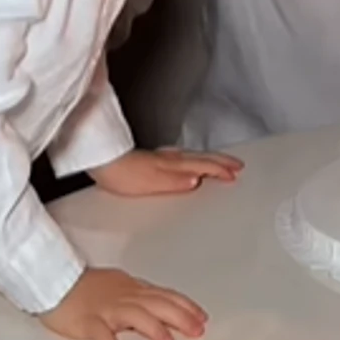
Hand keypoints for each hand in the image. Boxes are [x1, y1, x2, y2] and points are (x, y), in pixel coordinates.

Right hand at [41, 266, 207, 339]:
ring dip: (151, 327)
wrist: (57, 282)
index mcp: (133, 290)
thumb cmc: (90, 288)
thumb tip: (168, 311)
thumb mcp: (122, 290)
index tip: (203, 318)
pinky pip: (97, 331)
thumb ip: (143, 300)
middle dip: (178, 317)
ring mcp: (105, 308)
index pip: (164, 296)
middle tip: (197, 331)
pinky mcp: (85, 320)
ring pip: (132, 315)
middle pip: (155, 304)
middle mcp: (124, 296)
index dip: (185, 306)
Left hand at [90, 147, 242, 196]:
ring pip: (194, 156)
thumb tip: (197, 180)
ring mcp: (162, 158)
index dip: (220, 170)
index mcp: (174, 164)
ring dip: (210, 160)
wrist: (102, 161)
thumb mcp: (151, 182)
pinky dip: (194, 160)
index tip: (235, 174)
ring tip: (221, 163)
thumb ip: (176, 181)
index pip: (203, 165)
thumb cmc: (123, 174)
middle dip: (221, 161)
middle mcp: (170, 159)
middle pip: (202, 158)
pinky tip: (190, 164)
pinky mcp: (153, 161)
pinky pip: (183, 158)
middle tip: (237, 165)